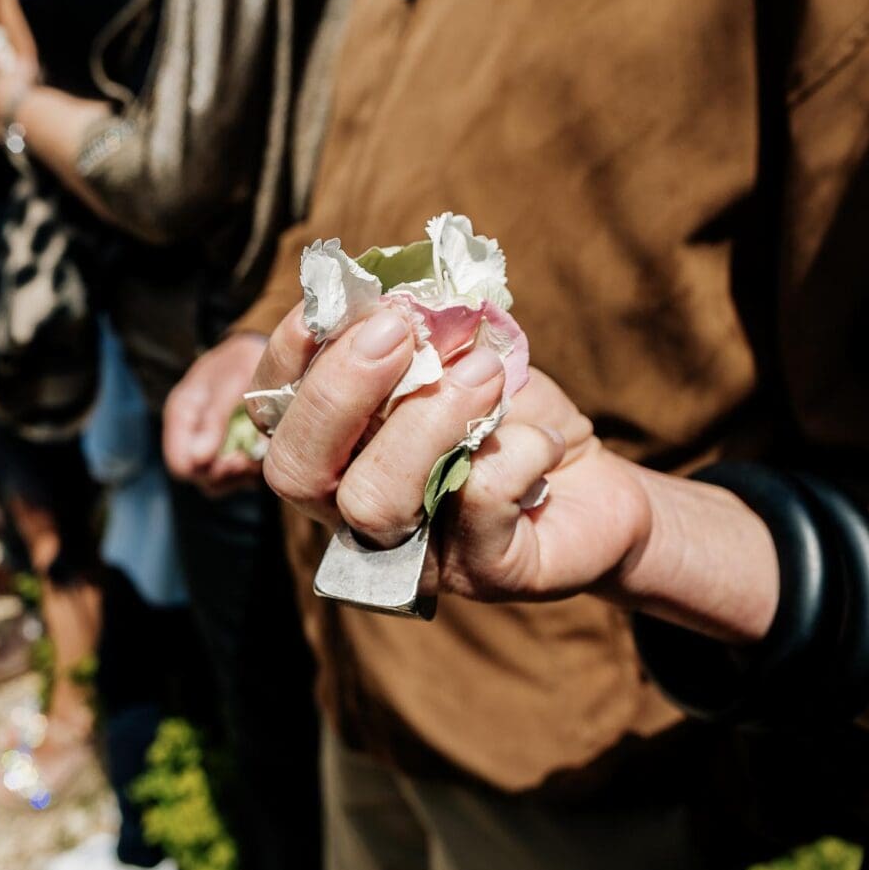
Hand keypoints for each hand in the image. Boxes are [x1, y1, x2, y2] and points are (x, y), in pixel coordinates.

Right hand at [164, 333, 271, 497]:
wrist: (258, 350)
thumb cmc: (241, 359)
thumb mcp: (230, 381)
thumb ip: (214, 418)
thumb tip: (200, 458)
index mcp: (183, 413)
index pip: (180, 463)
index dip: (205, 470)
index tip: (235, 461)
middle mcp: (192, 433)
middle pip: (200, 477)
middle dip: (226, 475)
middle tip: (250, 461)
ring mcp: (211, 444)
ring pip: (219, 482)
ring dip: (241, 476)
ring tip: (259, 456)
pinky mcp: (231, 449)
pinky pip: (238, 476)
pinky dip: (252, 471)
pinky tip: (266, 453)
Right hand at [249, 303, 650, 601]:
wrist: (595, 482)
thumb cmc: (512, 417)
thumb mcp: (464, 356)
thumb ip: (421, 333)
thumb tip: (398, 298)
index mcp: (335, 454)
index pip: (272, 416)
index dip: (288, 356)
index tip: (341, 301)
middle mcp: (352, 511)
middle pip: (296, 471)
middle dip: (340, 390)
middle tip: (401, 331)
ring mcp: (412, 553)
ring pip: (372, 501)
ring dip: (427, 420)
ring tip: (485, 374)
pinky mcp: (482, 571)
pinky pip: (475, 504)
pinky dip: (514, 452)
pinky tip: (541, 440)